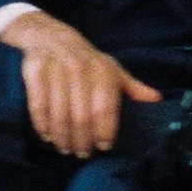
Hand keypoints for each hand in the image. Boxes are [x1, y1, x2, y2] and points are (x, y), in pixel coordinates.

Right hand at [0, 9, 159, 157]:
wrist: (51, 37)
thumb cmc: (87, 61)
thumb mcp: (112, 70)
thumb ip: (133, 87)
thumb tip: (157, 100)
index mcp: (102, 70)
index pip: (104, 108)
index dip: (104, 131)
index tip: (103, 146)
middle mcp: (80, 68)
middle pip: (81, 116)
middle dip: (82, 140)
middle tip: (81, 154)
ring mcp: (56, 69)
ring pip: (59, 113)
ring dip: (62, 136)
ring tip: (65, 149)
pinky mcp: (35, 71)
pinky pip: (38, 105)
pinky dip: (42, 125)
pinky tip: (47, 136)